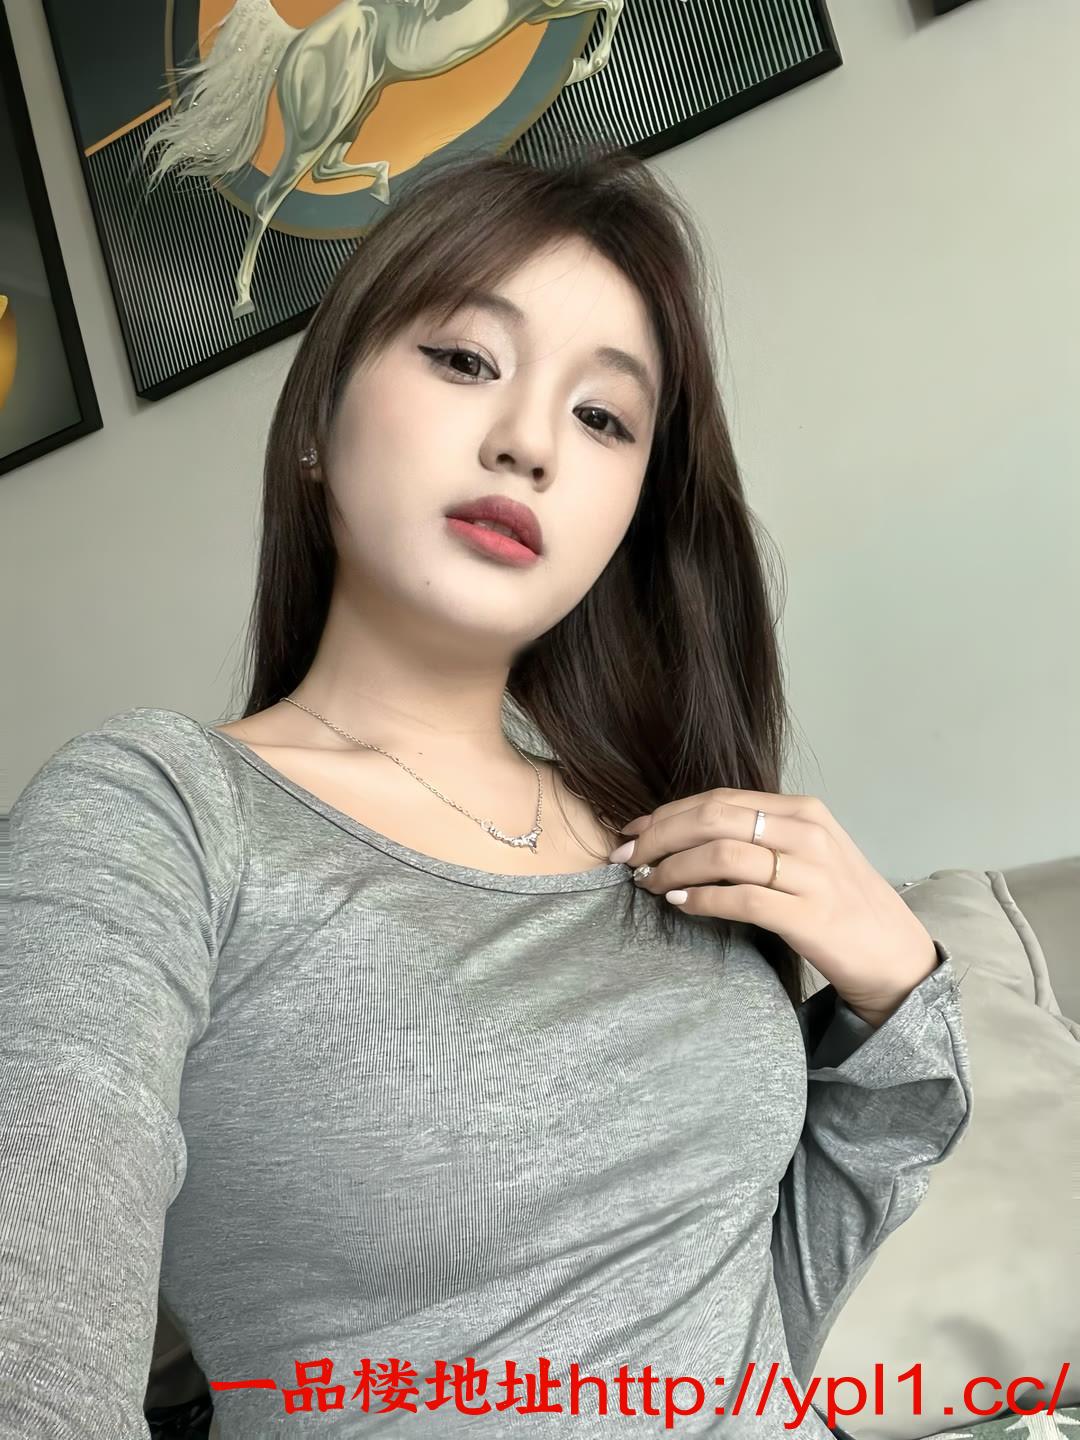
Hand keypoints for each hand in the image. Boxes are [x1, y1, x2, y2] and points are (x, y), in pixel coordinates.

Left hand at [610, 788, 939, 1022]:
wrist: (893, 955)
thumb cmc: (839, 904)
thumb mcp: (806, 854)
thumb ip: (756, 837)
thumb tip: (682, 835)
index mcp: (804, 810)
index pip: (719, 799)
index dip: (667, 813)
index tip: (632, 832)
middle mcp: (809, 833)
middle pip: (713, 818)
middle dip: (659, 835)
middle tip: (628, 858)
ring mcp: (812, 873)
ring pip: (721, 854)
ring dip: (672, 867)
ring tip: (648, 883)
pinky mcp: (810, 915)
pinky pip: (740, 899)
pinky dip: (701, 898)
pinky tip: (679, 902)